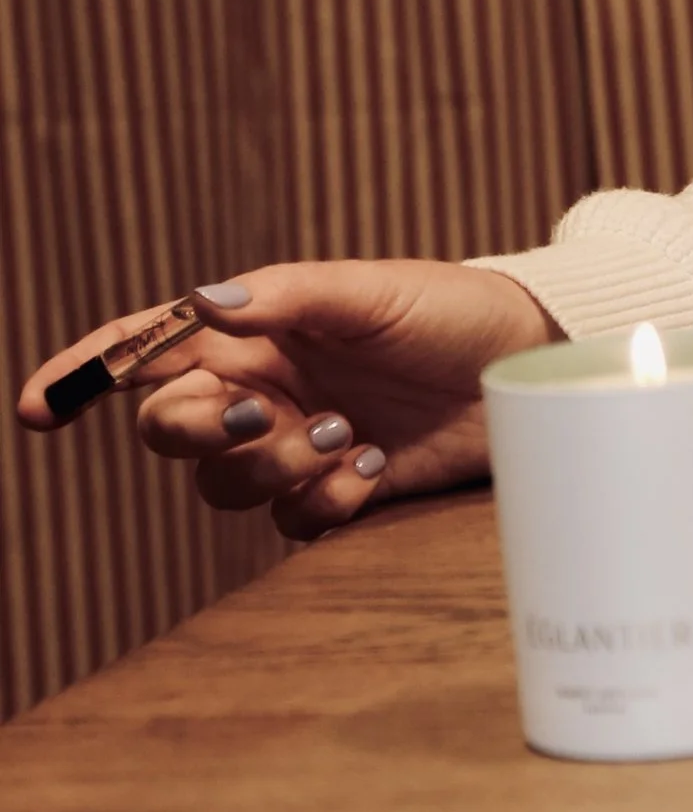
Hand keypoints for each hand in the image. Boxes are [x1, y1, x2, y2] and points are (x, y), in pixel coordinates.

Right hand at [13, 262, 557, 539]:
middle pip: (172, 426)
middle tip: (265, 414)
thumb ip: (288, 296)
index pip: (149, 348)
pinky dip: (324, 500)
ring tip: (350, 435)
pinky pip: (292, 520)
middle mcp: (263, 387)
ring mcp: (297, 441)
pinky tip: (375, 467)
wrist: (524, 363)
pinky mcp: (339, 488)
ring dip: (276, 465)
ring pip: (226, 482)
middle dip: (200, 429)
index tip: (36, 410)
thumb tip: (203, 302)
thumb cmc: (449, 309)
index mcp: (256, 330)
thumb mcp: (371, 290)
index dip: (86, 374)